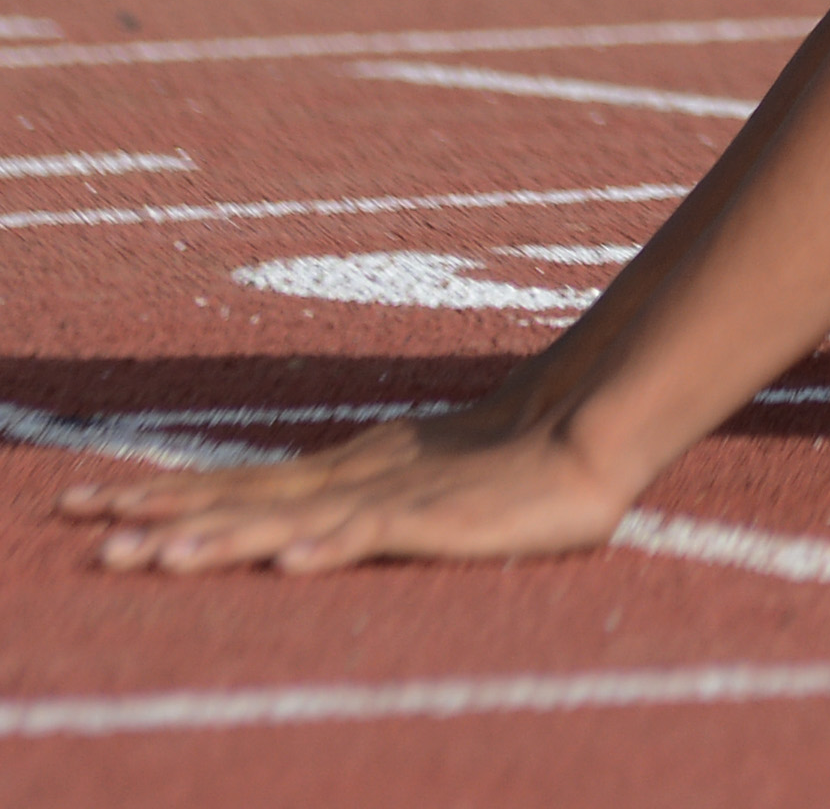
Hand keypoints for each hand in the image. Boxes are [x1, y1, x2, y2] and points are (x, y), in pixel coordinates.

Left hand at [55, 413, 633, 574]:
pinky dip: (331, 544)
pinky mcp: (441, 517)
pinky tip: (289, 560)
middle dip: (161, 514)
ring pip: (296, 517)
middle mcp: (351, 477)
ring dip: (225, 536)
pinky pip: (380, 533)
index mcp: (338, 470)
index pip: (231, 483)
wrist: (584, 433)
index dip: (157, 492)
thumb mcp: (408, 482)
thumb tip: (282, 531)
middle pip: (243, 496)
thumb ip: (350, 503)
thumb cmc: (502, 465)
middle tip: (86, 530)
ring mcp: (394, 495)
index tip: (80, 502)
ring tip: (160, 556)